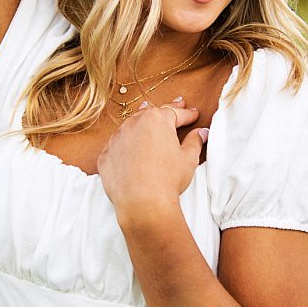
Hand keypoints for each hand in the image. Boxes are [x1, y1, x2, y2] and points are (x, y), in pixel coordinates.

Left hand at [97, 95, 207, 227]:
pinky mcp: (105, 156)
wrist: (141, 202)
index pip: (175, 113)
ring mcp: (116, 139)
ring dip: (142, 123)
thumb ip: (194, 141)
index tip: (194, 114)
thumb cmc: (168, 179)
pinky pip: (117, 146)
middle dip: (166, 110)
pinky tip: (130, 146)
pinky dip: (125, 144)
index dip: (187, 114)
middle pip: (151, 113)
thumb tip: (201, 133)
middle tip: (178, 104)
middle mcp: (133, 125)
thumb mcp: (188, 158)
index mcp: (156, 120)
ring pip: (130, 126)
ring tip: (148, 115)